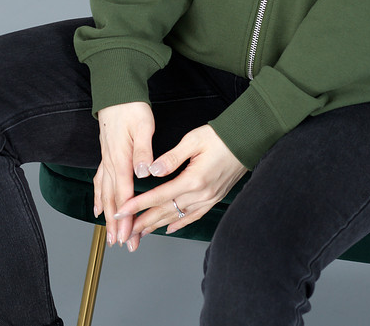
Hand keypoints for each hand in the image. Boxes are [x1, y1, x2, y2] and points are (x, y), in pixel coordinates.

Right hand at [94, 102, 155, 250]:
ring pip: (105, 194)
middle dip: (117, 224)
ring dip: (108, 216)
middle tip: (122, 245)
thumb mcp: (143, 125)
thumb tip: (143, 172)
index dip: (125, 217)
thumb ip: (142, 149)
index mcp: (121, 158)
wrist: (117, 92)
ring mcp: (106, 160)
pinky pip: (100, 181)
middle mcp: (111, 162)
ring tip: (110, 236)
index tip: (127, 236)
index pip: (124, 194)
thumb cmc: (132, 107)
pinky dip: (100, 197)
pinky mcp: (107, 155)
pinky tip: (99, 209)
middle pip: (113, 199)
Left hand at [116, 124, 246, 246]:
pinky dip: (180, 223)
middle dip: (143, 221)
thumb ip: (171, 157)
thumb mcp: (194, 140)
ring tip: (140, 232)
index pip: (159, 196)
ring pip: (178, 217)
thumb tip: (152, 170)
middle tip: (124, 230)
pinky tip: (169, 228)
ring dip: (157, 225)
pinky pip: (194, 216)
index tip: (122, 210)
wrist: (247, 140)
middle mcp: (201, 194)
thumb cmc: (221, 137)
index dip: (138, 204)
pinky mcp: (214, 198)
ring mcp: (208, 199)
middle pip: (166, 212)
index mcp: (194, 180)